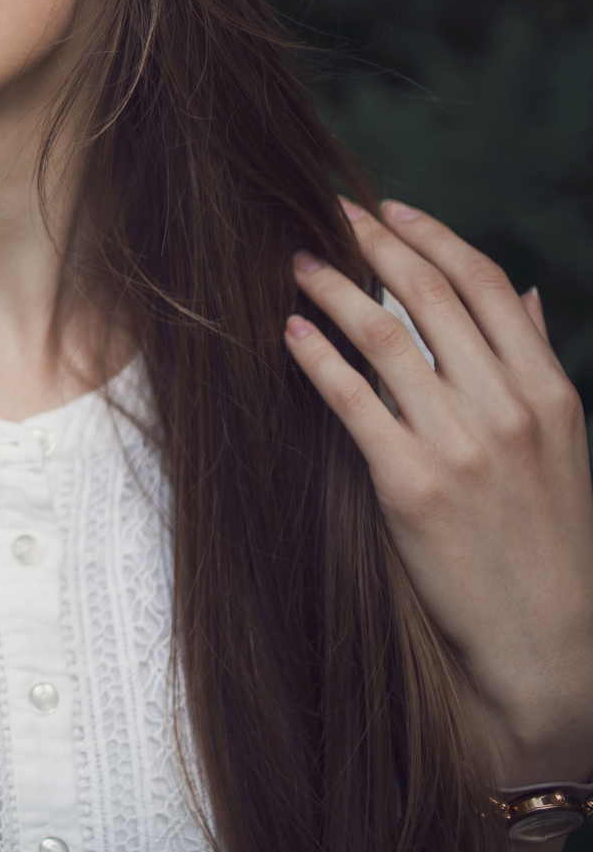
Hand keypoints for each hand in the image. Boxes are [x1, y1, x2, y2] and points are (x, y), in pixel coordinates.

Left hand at [288, 197, 592, 783]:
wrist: (548, 643)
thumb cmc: (547, 540)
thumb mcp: (563, 445)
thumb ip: (535, 365)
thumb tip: (523, 293)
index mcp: (549, 392)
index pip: (487, 285)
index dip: (434, 237)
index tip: (390, 208)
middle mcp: (509, 409)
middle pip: (432, 297)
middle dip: (375, 245)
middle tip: (328, 212)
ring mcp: (462, 445)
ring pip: (387, 340)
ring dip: (334, 290)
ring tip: (295, 264)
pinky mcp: (412, 485)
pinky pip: (353, 402)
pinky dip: (318, 358)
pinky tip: (289, 332)